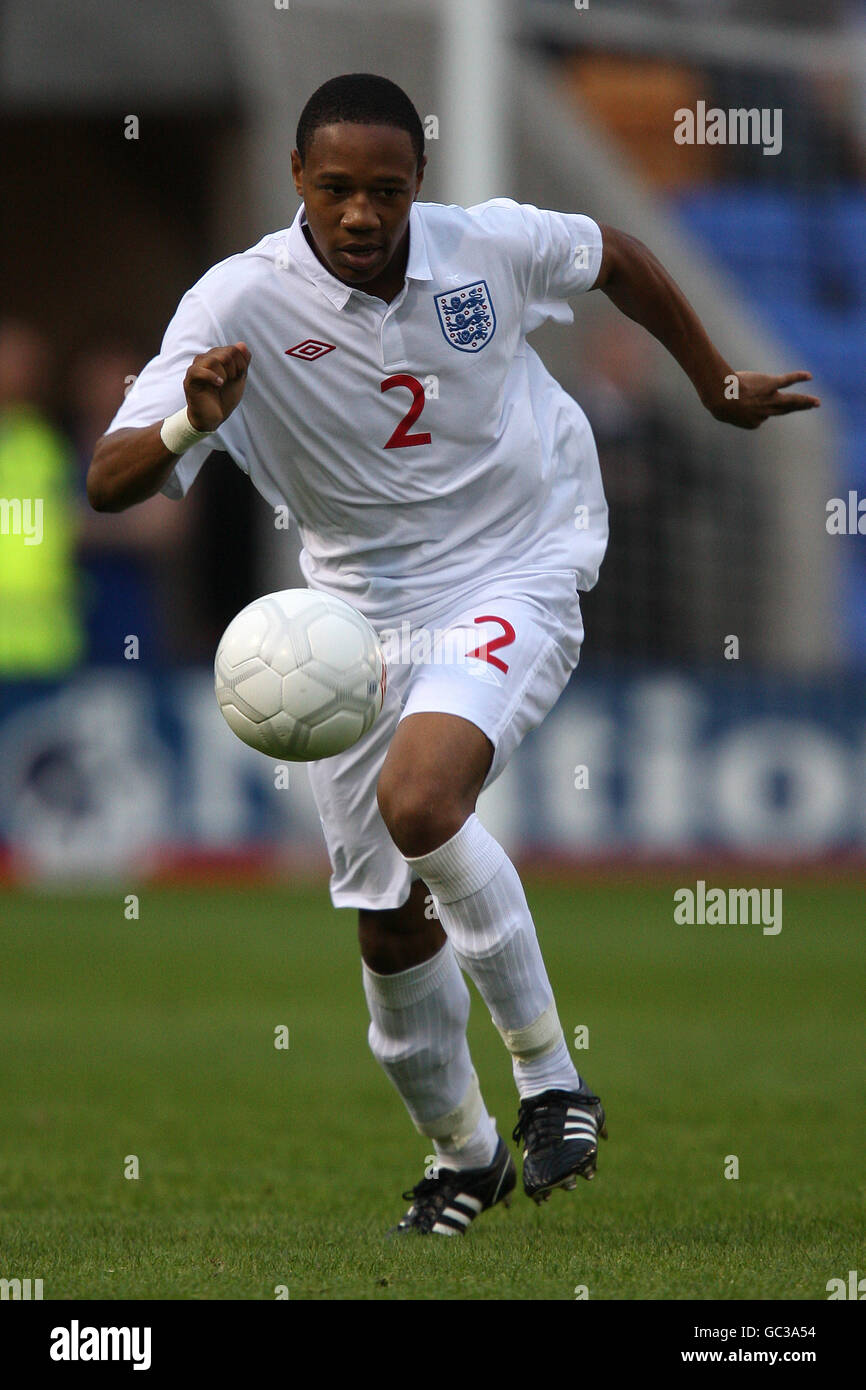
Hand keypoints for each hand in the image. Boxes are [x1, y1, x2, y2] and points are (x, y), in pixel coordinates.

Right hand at [183, 342, 250, 430]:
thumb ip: (242, 362)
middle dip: (235, 368)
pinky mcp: (190, 380)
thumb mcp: (238, 379)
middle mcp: (205, 360)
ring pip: (213, 360)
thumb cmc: (224, 398)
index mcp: (216, 357)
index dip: (241, 363)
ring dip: (225, 373)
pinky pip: (198, 371)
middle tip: (233, 380)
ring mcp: (196, 369)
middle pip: (225, 353)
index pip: (233, 349)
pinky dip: (212, 377)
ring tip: (224, 383)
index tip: (239, 376)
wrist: (213, 418)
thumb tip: (242, 344)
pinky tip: (219, 384)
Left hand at [704, 370, 819, 429]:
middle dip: (796, 409)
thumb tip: (724, 402)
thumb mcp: (720, 411)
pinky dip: (798, 377)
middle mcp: (765, 412)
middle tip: (810, 408)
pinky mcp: (770, 385)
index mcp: (753, 422)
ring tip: (816, 402)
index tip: (737, 403)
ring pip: (791, 401)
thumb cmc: (716, 403)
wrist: (722, 397)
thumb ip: (727, 409)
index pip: (758, 416)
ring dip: (804, 401)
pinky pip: (787, 381)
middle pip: (784, 411)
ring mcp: (769, 399)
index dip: (749, 408)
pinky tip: (809, 376)